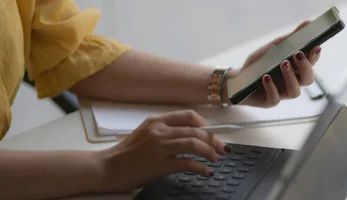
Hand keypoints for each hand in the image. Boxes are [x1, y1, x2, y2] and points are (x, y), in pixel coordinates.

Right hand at [95, 110, 228, 191]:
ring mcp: (160, 147)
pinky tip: (207, 171)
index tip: (212, 133)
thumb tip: (191, 136)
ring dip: (210, 152)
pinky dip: (201, 167)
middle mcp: (160, 131)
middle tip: (222, 148)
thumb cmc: (125, 154)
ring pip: (195, 144)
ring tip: (217, 159)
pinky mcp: (160, 165)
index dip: (205, 124)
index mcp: (156, 121)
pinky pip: (188, 163)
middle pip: (196, 131)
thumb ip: (165, 131)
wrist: (106, 168)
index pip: (188, 116)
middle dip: (214, 140)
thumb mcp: (145, 134)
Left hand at [229, 20, 321, 107]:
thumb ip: (292, 37)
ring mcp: (282, 93)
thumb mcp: (275, 47)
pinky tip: (266, 77)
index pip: (311, 63)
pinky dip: (271, 87)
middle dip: (305, 67)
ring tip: (283, 63)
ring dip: (290, 77)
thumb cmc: (260, 63)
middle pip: (308, 79)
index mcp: (296, 69)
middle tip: (298, 54)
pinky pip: (274, 99)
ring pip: (295, 91)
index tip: (315, 46)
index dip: (315, 56)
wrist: (239, 79)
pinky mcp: (269, 102)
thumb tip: (308, 22)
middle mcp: (292, 82)